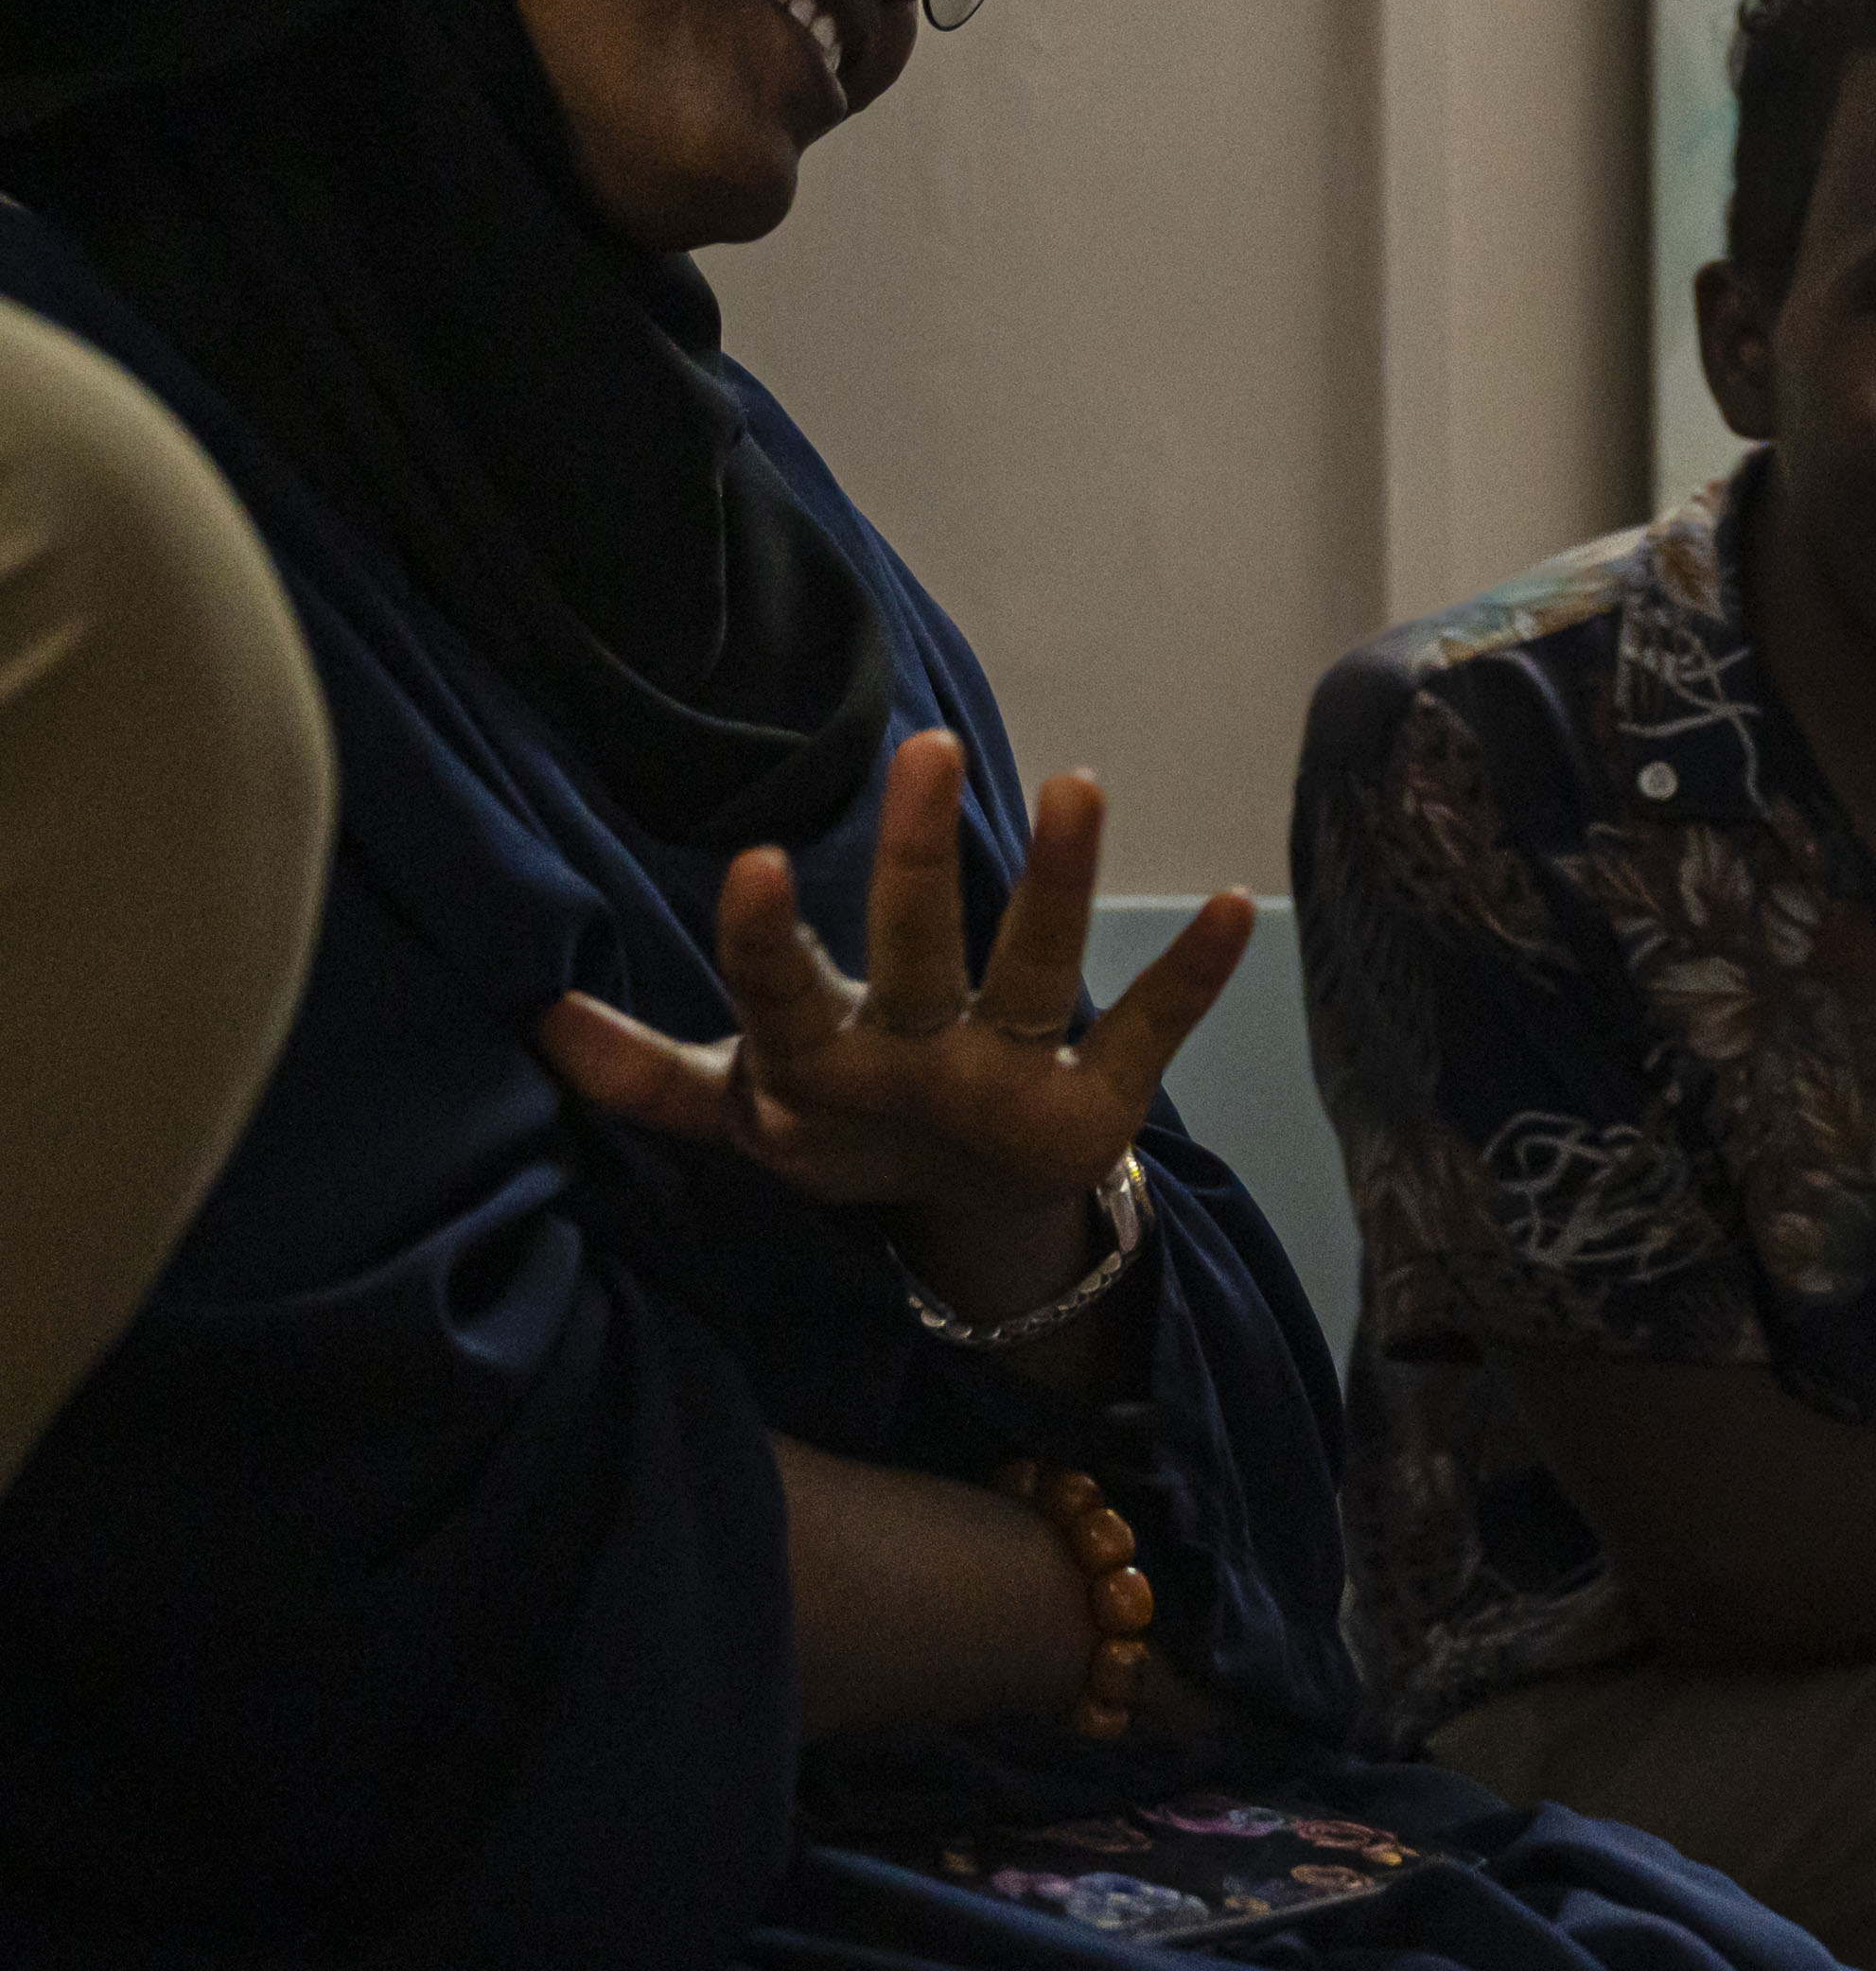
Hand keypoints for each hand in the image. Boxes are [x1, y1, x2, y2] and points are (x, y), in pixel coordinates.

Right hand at [538, 730, 1248, 1243]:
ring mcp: (1009, 1085)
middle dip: (923, 859)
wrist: (953, 1222)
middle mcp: (918, 1070)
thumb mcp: (745, 1103)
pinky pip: (1147, 1028)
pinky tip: (1241, 904)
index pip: (779, 993)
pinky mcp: (1095, 1104)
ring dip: (1061, 883)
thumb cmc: (840, 1122)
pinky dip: (1193, 974)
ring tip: (1080, 782)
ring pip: (1037, 973)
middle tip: (931, 748)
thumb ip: (648, 1071)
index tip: (757, 862)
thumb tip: (538, 1017)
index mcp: (822, 1064)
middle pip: (919, 955)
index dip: (765, 941)